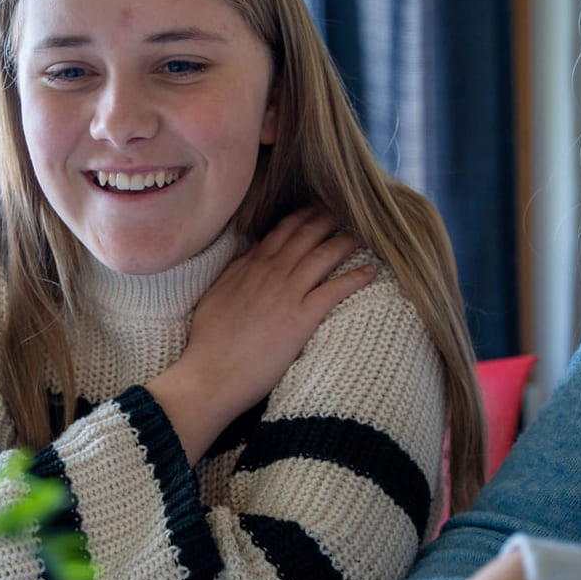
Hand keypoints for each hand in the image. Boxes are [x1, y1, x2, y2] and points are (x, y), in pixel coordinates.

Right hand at [149, 207, 374, 462]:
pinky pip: (335, 290)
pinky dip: (355, 278)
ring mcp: (288, 293)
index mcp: (251, 266)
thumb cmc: (209, 339)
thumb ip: (235, 269)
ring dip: (346, 241)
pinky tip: (371, 270)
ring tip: (364, 233)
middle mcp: (272, 272)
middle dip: (330, 219)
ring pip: (324, 256)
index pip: (284, 230)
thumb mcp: (216, 294)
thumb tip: (249, 249)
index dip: (305, 216)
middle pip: (308, 235)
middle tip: (350, 211)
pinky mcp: (302, 318)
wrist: (212, 371)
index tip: (320, 208)